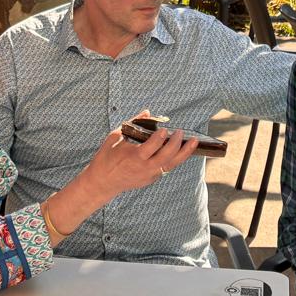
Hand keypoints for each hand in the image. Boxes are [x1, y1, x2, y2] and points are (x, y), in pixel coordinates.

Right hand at [81, 119, 198, 199]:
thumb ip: (132, 124)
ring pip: (171, 165)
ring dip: (184, 153)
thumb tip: (148, 113)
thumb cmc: (106, 157)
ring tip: (193, 142)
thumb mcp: (115, 137)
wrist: (102, 182)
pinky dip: (175, 159)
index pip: (151, 147)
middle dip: (176, 143)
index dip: (159, 138)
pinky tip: (181, 149)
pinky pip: (166, 168)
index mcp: (134, 157)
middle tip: (180, 131)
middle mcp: (144, 168)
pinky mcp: (151, 179)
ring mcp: (149, 176)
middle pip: (166, 157)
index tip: (164, 129)